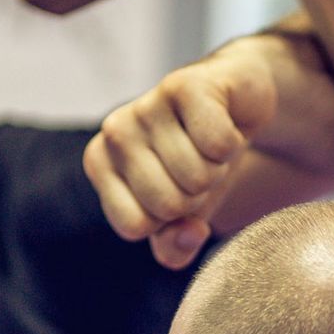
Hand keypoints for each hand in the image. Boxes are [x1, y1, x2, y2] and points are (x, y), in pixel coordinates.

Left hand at [86, 42, 277, 268]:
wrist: (232, 101)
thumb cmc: (196, 160)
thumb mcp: (181, 216)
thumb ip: (174, 248)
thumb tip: (189, 234)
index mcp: (99, 164)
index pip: (136, 226)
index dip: (170, 219)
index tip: (175, 190)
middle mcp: (114, 132)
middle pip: (169, 204)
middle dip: (197, 194)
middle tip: (197, 163)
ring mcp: (146, 104)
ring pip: (197, 176)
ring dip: (218, 167)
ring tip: (209, 145)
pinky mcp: (186, 85)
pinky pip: (218, 145)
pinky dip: (233, 143)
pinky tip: (225, 124)